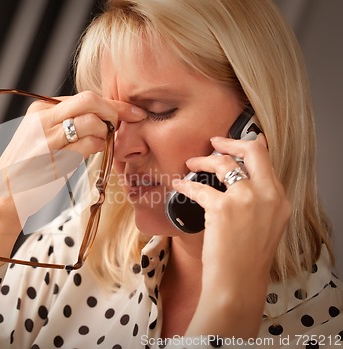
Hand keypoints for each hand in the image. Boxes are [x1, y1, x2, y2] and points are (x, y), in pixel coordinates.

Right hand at [0, 91, 145, 219]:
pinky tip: (95, 152)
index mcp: (40, 109)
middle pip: (90, 100)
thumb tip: (104, 116)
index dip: (113, 103)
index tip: (134, 112)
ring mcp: (46, 136)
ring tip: (101, 144)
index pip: (84, 97)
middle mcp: (42, 117)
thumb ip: (68, 123)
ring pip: (92, 122)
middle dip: (114, 111)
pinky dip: (99, 147)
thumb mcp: (44, 137)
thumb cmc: (29, 168)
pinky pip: (88, 144)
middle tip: (125, 124)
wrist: (5, 195)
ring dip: (105, 133)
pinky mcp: (53, 156)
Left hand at [175, 134, 290, 337]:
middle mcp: (267, 194)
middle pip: (251, 152)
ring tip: (190, 164)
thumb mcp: (265, 226)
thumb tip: (243, 182)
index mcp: (279, 199)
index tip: (237, 142)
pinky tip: (178, 185)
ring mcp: (245, 199)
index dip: (250, 147)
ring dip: (203, 161)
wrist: (238, 283)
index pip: (267, 161)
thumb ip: (259, 202)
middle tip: (214, 142)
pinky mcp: (222, 208)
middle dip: (230, 143)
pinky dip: (185, 185)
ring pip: (223, 164)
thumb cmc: (247, 259)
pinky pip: (199, 187)